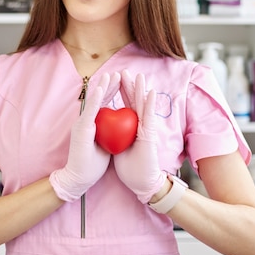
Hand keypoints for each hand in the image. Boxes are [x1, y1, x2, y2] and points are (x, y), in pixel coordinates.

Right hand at [50, 72, 119, 201]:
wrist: (78, 178)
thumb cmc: (92, 164)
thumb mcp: (105, 145)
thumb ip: (110, 134)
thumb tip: (120, 127)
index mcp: (93, 124)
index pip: (103, 103)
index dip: (112, 91)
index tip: (122, 81)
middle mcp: (86, 120)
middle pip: (99, 99)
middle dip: (110, 85)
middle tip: (120, 73)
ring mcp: (82, 123)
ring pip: (94, 101)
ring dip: (103, 87)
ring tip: (111, 75)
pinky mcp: (82, 128)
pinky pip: (90, 111)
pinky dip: (95, 99)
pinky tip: (101, 89)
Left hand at [114, 71, 165, 203]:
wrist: (139, 183)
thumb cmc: (129, 168)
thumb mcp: (116, 148)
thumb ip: (114, 136)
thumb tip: (105, 127)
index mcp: (130, 128)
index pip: (124, 105)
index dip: (120, 92)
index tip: (115, 78)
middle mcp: (139, 126)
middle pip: (134, 101)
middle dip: (129, 86)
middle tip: (125, 71)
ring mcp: (146, 129)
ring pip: (143, 105)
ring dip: (141, 89)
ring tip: (140, 75)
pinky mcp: (149, 135)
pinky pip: (149, 116)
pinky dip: (149, 103)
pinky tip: (149, 92)